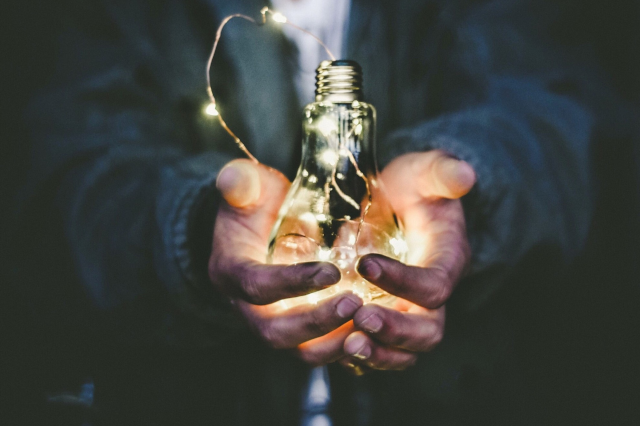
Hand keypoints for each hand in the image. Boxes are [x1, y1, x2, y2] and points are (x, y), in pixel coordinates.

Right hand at [209, 159, 362, 354]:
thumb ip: (241, 182)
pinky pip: (320, 349)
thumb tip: (233, 178)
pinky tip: (375, 331)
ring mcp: (273, 322)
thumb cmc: (255, 204)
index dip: (292, 283)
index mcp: (231, 272)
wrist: (258, 229)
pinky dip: (346, 346)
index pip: (256, 286)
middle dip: (316, 322)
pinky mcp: (297, 330)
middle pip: (276, 332)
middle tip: (355, 303)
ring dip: (334, 342)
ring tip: (370, 322)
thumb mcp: (248, 187)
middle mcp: (247, 307)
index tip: (332, 272)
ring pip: (300, 350)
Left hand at [340, 150, 475, 373]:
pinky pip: (379, 350)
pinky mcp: (386, 319)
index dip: (404, 281)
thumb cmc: (413, 187)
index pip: (434, 285)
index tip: (365, 264)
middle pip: (427, 331)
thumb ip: (442, 172)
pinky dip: (360, 357)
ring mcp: (409, 312)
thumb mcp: (425, 172)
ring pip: (404, 351)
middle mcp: (432, 296)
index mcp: (447, 261)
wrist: (399, 203)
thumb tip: (464, 174)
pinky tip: (333, 346)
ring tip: (347, 344)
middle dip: (395, 331)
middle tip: (360, 319)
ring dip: (378, 353)